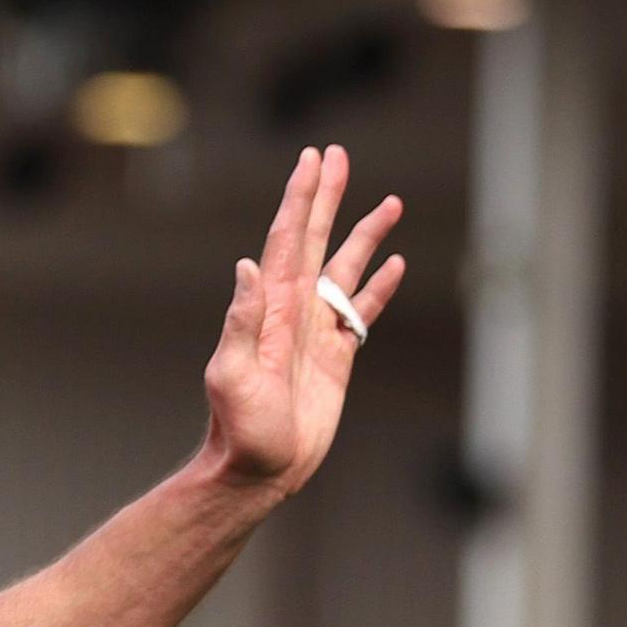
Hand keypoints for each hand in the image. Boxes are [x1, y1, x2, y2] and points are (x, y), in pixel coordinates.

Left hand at [199, 144, 405, 497]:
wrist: (260, 470)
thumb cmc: (240, 429)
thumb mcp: (232, 375)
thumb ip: (241, 322)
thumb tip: (246, 266)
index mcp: (271, 308)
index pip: (286, 239)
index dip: (299, 198)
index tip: (312, 159)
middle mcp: (294, 311)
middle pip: (316, 239)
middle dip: (327, 198)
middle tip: (339, 155)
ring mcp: (316, 332)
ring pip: (346, 269)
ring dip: (365, 236)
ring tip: (390, 203)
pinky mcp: (336, 357)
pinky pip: (361, 312)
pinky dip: (378, 288)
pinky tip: (395, 264)